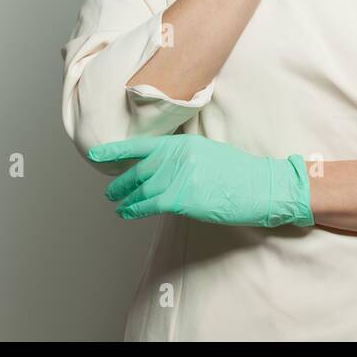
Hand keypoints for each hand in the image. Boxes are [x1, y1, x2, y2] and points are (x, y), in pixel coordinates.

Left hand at [87, 134, 313, 227]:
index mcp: (184, 143)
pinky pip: (149, 203)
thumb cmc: (240, 175)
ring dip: (126, 199)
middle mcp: (178, 156)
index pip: (142, 146)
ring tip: (117, 206)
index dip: (115, 151)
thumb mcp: (209, 155)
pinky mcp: (182, 196)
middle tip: (110, 192)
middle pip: (139, 170)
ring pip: (142, 189)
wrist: (261, 187)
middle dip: (121, 183)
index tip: (95, 155)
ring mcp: (179, 175)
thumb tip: (161, 173)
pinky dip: (134, 209)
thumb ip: (183, 160)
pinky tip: (126, 213)